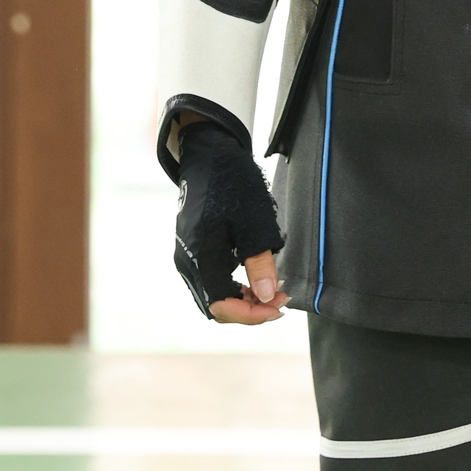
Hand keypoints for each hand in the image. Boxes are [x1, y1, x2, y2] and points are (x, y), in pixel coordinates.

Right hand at [172, 117, 287, 324]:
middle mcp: (188, 262)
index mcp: (200, 258)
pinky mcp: (194, 248)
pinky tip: (256, 276)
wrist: (210, 154)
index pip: (221, 306)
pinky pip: (212, 280)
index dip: (251, 315)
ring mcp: (189, 256)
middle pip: (216, 306)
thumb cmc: (232, 183)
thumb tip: (266, 297)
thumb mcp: (254, 223)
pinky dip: (235, 285)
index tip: (279, 308)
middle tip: (281, 297)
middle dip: (250, 309)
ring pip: (214, 295)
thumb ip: (259, 263)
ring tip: (274, 288)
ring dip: (244, 298)